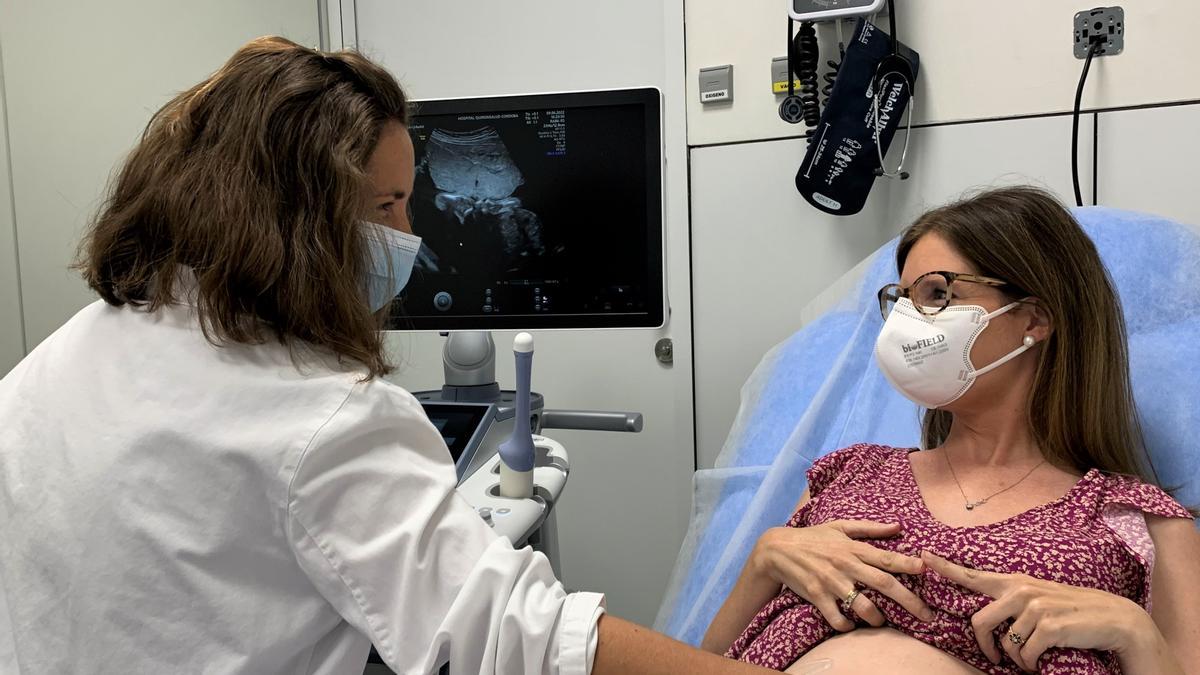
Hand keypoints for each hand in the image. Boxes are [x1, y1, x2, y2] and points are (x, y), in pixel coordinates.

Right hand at [757, 520, 933, 631]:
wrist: (778, 549)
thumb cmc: (813, 537)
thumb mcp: (840, 526)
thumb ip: (870, 528)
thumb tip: (898, 526)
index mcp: (853, 548)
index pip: (886, 557)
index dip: (907, 563)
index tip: (925, 568)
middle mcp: (846, 565)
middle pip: (884, 584)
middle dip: (909, 601)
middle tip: (928, 615)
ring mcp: (831, 582)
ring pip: (863, 605)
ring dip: (878, 618)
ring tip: (882, 622)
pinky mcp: (817, 596)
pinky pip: (837, 618)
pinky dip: (846, 625)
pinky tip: (850, 625)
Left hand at [922, 551, 1153, 671]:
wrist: (1115, 619)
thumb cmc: (1073, 611)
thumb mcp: (1040, 597)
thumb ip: (1012, 600)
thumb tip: (986, 615)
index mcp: (1015, 583)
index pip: (973, 575)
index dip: (946, 567)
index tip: (923, 556)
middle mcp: (1021, 591)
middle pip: (979, 621)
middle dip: (985, 645)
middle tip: (996, 657)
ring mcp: (1035, 607)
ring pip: (1004, 643)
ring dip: (1015, 658)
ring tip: (1030, 657)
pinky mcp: (1049, 625)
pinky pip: (1024, 655)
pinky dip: (1030, 665)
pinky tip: (1041, 661)